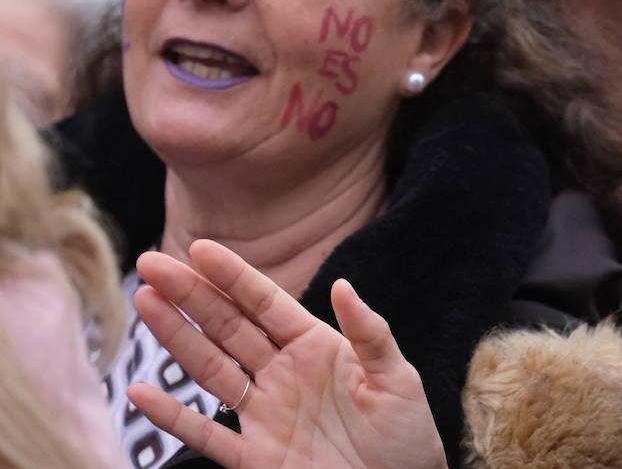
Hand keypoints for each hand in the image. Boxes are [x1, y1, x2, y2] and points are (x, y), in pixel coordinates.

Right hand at [127, 239, 445, 468]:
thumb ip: (369, 333)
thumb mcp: (397, 377)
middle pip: (228, 327)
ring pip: (210, 369)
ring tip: (144, 301)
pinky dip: (173, 415)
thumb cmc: (406, 434)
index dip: (234, 276)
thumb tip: (342, 285)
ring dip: (176, 337)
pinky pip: (206, 434)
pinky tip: (140, 392)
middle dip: (190, 295)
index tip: (201, 248)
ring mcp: (265, 414)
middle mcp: (283, 373)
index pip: (266, 303)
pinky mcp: (255, 457)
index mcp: (316, 347)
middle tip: (151, 263)